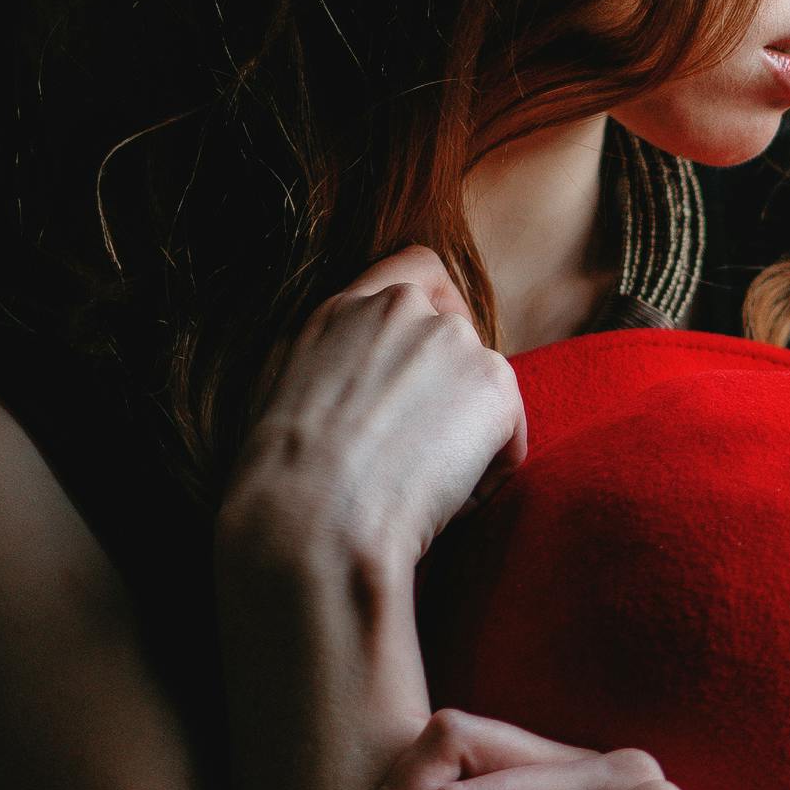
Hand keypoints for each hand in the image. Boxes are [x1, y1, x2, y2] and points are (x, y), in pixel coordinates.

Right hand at [215, 246, 527, 602]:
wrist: (311, 519)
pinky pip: (508, 441)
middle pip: (459, 339)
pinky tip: (440, 503)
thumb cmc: (283, 483)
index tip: (436, 359)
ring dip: (464, 440)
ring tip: (415, 490)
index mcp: (346, 309)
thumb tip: (361, 375)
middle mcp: (403, 308)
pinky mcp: (495, 384)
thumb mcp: (281, 392)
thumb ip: (331, 359)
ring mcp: (454, 340)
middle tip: (417, 455)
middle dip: (450, 394)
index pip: (416, 270)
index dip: (440, 307)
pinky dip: (486, 478)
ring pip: (483, 394)